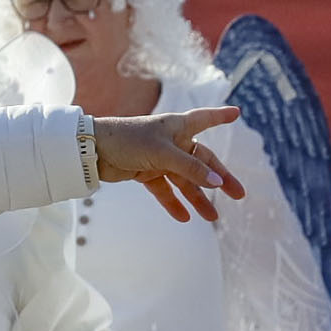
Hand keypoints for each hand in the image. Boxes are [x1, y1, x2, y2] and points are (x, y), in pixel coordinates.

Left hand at [92, 108, 245, 224]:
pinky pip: (164, 190)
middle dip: (220, 178)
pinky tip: (184, 217)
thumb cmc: (128, 140)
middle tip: (238, 194)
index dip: (220, 116)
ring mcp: (159, 158)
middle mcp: (172, 141)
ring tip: (212, 217)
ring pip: (184, 180)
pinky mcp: (145, 173)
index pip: (205, 119)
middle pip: (202, 162)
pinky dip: (172, 203)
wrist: (92, 150)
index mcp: (178, 127)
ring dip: (198, 198)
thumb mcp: (164, 154)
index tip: (236, 113)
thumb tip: (217, 182)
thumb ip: (190, 169)